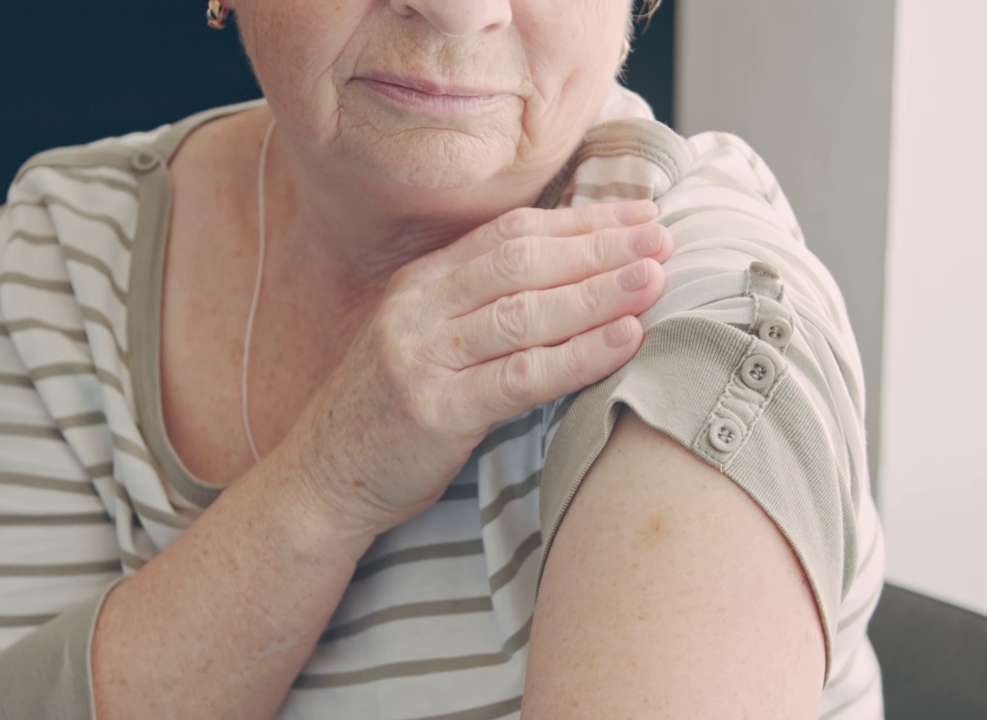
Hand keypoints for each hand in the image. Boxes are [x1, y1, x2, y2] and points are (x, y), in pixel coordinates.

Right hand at [274, 200, 673, 537]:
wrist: (324, 478)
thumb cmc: (392, 411)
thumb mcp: (428, 341)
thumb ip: (482, 307)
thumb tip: (574, 278)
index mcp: (422, 282)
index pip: (511, 234)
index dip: (581, 221)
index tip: (638, 214)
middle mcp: (419, 307)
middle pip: (523, 261)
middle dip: (600, 245)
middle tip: (663, 237)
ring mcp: (423, 356)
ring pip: (525, 311)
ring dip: (598, 291)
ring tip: (655, 278)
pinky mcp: (434, 410)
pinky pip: (521, 375)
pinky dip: (578, 354)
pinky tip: (625, 338)